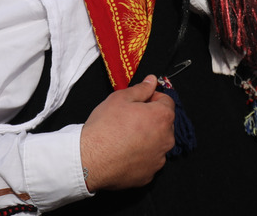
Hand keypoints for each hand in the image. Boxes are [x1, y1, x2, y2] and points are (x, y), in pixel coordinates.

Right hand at [80, 75, 175, 190]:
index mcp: (162, 117)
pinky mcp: (149, 174)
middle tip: (130, 119)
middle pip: (164, 124)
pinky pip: (148, 161)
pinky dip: (140, 157)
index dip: (153, 98)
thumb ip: (141, 89)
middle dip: (151, 119)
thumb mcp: (120, 98)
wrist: (90, 159)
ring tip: (125, 138)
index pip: (167, 102)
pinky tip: (124, 153)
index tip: (141, 102)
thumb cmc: (105, 128)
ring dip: (147, 139)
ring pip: (157, 143)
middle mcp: (166, 139)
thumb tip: (151, 81)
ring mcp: (158, 159)